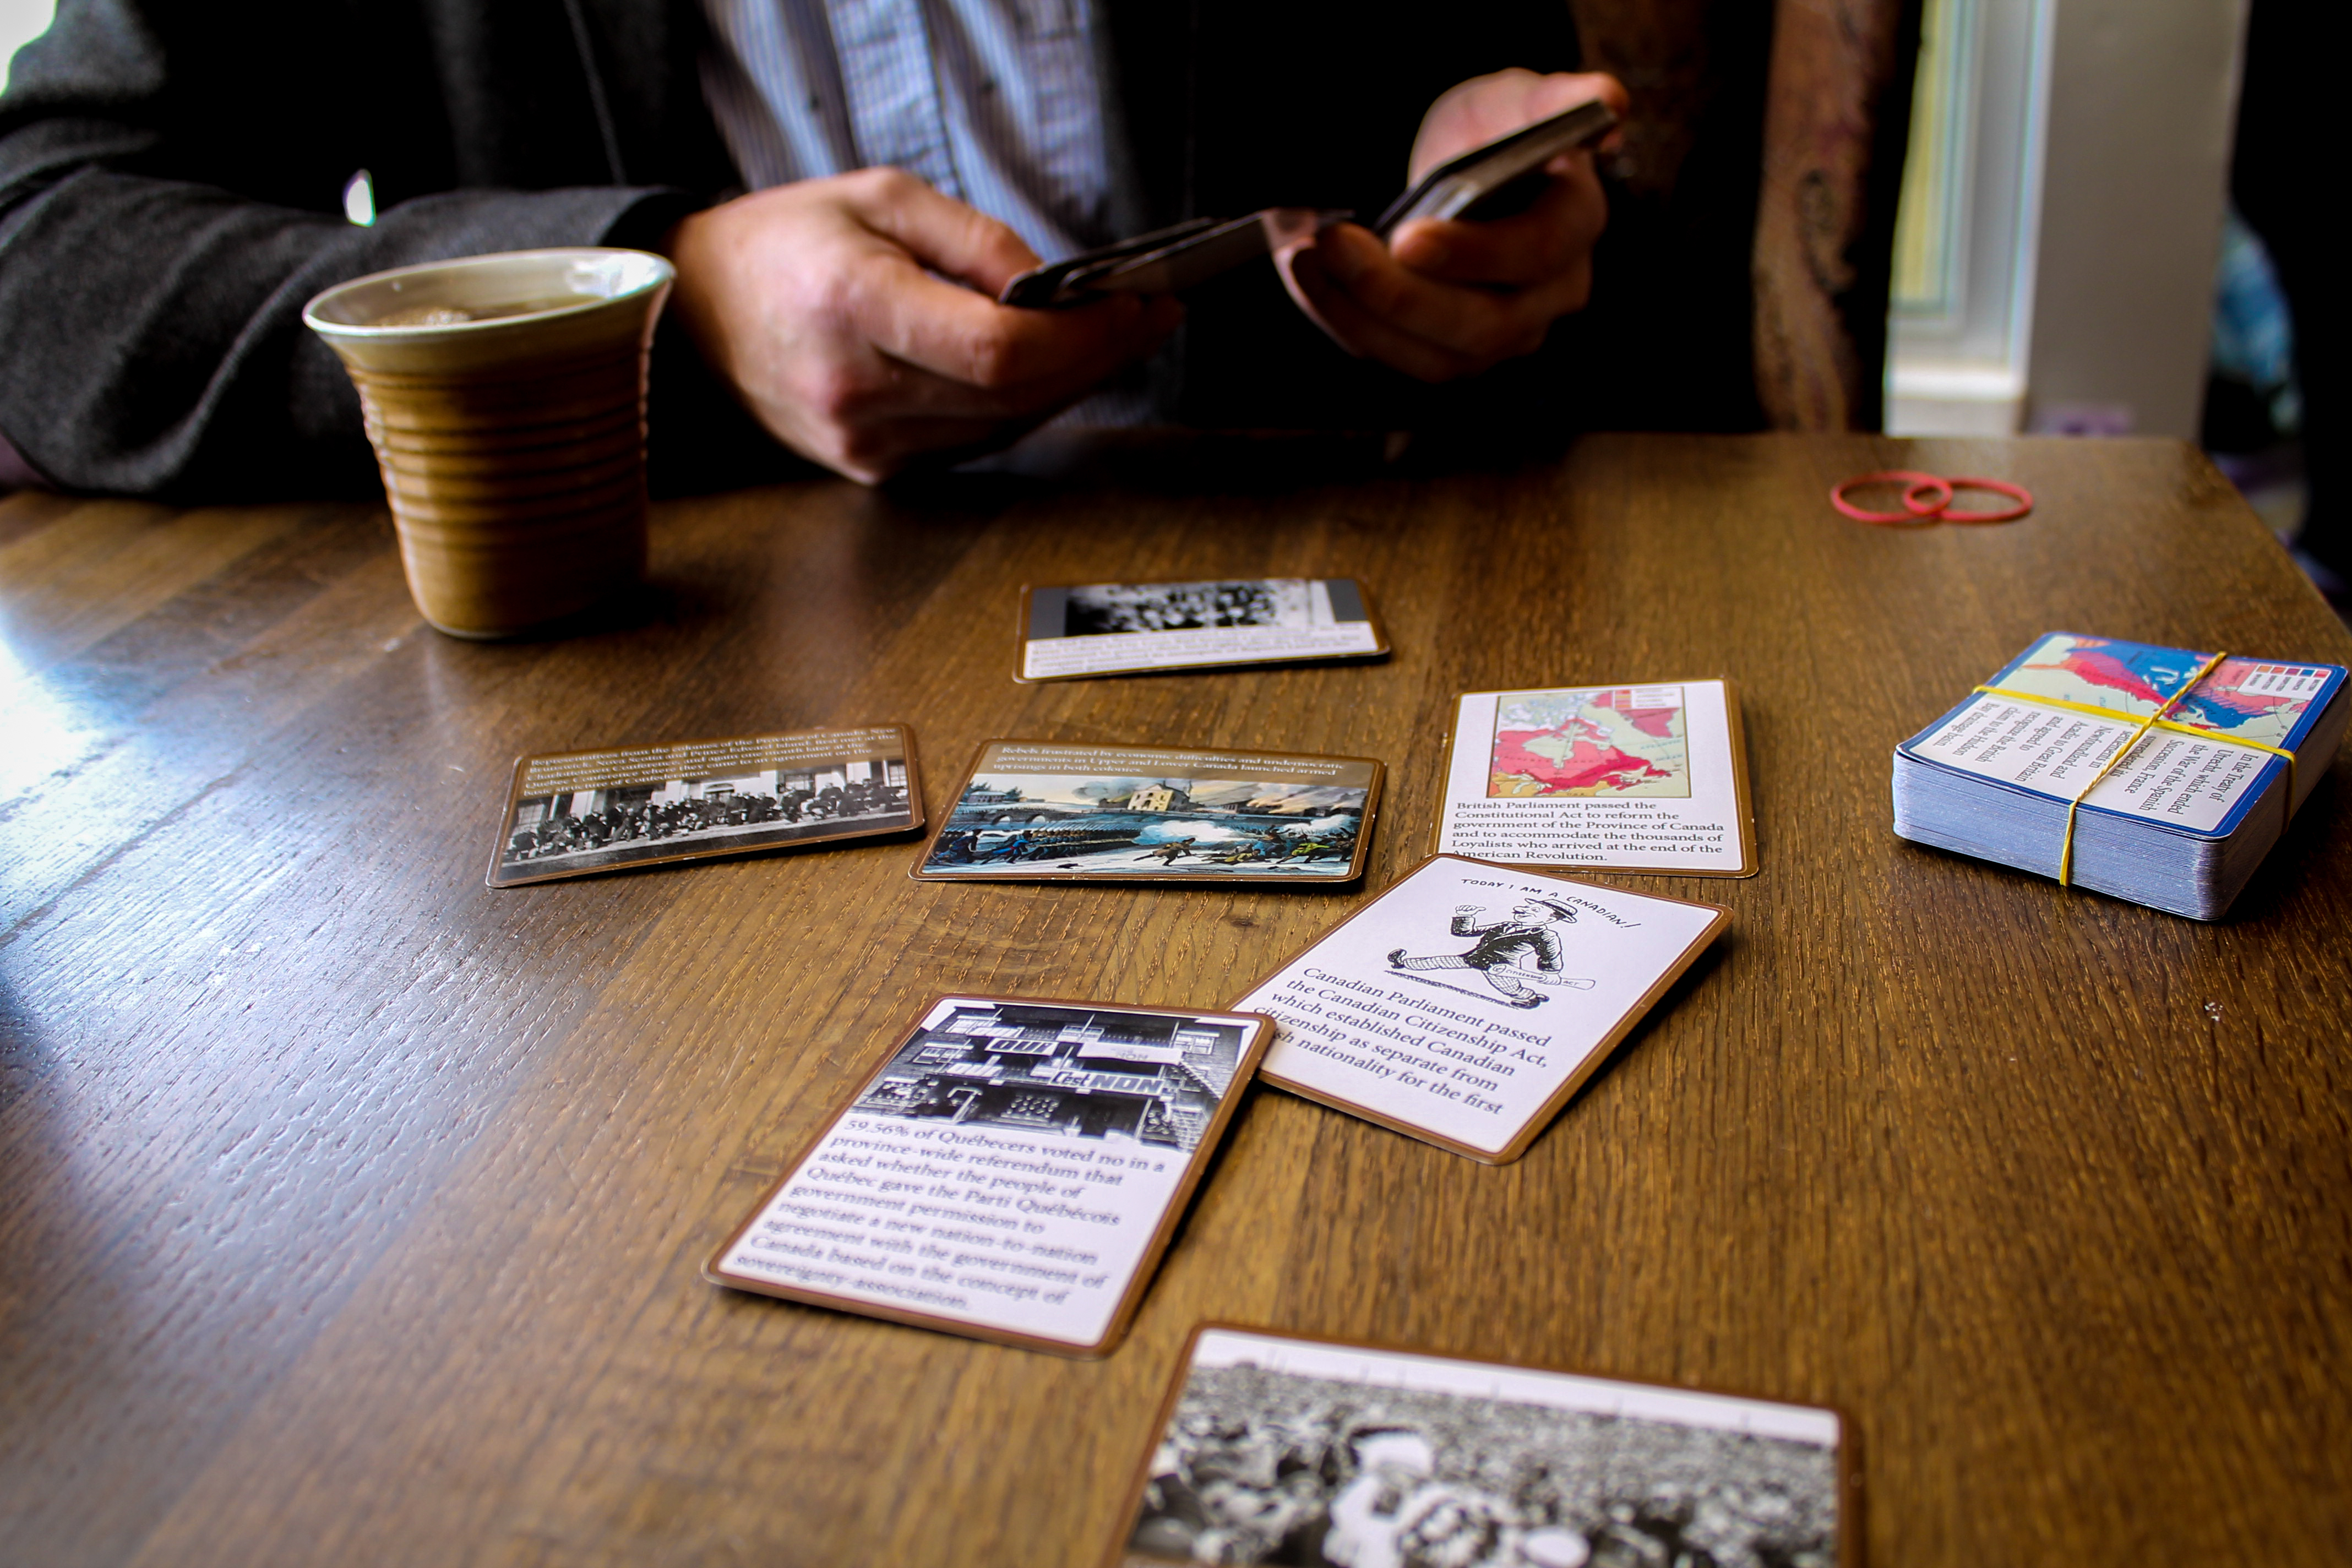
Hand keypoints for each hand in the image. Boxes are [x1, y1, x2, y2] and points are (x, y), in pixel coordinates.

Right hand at [664, 169, 1182, 482]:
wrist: (700, 308)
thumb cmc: (785, 242)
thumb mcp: (880, 198)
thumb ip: (975, 241)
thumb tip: (1051, 285)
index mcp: (852, 307)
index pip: (998, 350)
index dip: (1080, 335)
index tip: (1133, 303)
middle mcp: (855, 390)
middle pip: (1015, 394)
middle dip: (1098, 355)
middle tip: (1152, 315)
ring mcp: (862, 441)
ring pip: (1005, 426)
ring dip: (1073, 385)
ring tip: (1119, 337)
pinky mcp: (872, 466)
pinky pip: (976, 441)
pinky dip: (1026, 407)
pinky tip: (1058, 370)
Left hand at [1276, 69, 1626, 381]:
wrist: (1458, 170)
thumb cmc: (1491, 133)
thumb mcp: (1514, 99)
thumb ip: (1557, 99)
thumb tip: (1606, 103)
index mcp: (1574, 225)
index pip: (1536, 254)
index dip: (1473, 253)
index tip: (1408, 236)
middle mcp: (1549, 295)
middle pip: (1483, 325)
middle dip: (1399, 294)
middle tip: (1336, 244)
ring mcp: (1504, 335)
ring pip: (1437, 357)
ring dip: (1363, 314)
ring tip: (1311, 256)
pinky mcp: (1453, 355)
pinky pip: (1399, 358)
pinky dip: (1347, 322)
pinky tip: (1310, 276)